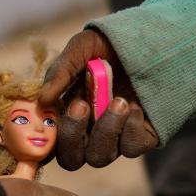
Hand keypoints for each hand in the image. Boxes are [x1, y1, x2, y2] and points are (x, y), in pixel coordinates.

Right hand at [39, 29, 157, 169]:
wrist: (152, 37)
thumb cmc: (110, 45)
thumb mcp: (82, 49)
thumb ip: (61, 72)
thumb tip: (43, 100)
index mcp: (68, 115)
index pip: (50, 145)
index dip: (48, 140)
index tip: (50, 114)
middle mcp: (89, 132)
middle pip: (71, 159)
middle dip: (73, 135)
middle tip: (81, 105)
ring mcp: (115, 137)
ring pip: (100, 156)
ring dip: (106, 130)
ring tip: (119, 100)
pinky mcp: (141, 136)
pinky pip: (131, 148)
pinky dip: (130, 129)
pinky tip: (135, 106)